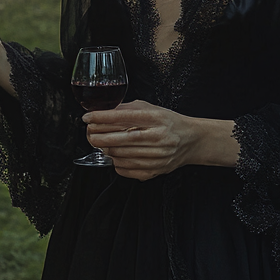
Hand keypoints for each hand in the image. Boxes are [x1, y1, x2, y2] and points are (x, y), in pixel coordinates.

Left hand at [83, 101, 237, 179]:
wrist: (191, 140)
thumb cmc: (169, 122)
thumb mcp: (151, 109)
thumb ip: (128, 109)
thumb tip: (102, 112)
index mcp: (156, 118)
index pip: (123, 117)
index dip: (101, 118)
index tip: (88, 118)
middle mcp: (158, 137)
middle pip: (120, 139)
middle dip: (98, 136)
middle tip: (90, 133)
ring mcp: (157, 156)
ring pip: (120, 155)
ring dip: (106, 150)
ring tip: (103, 143)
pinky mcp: (155, 170)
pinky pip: (126, 169)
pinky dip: (116, 163)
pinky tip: (117, 155)